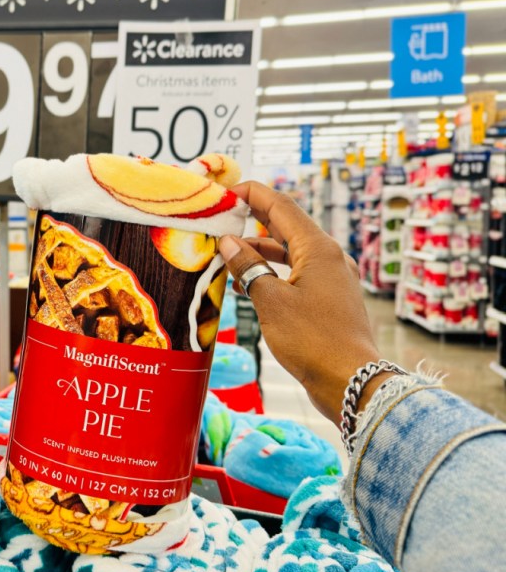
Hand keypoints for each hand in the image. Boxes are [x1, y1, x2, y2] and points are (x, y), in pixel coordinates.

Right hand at [217, 182, 390, 423]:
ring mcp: (331, 279)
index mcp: (318, 249)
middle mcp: (328, 257)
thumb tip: (229, 243)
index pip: (280, 206)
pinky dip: (271, 273)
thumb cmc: (312, 340)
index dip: (252, 193)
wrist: (351, 381)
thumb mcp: (271, 301)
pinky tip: (248, 284)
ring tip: (226, 255)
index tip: (225, 190)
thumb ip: (248, 268)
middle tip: (220, 219)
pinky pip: (295, 274)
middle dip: (252, 220)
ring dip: (259, 251)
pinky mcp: (329, 299)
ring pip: (289, 253)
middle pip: (285, 227)